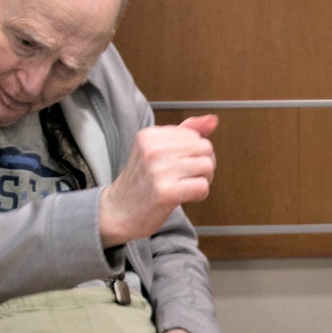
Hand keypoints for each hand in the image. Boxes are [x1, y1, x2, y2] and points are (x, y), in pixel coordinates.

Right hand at [99, 115, 217, 246]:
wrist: (119, 212)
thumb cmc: (142, 182)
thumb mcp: (157, 149)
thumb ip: (185, 132)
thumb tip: (212, 120)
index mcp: (150, 135)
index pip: (195, 135)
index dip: (195, 152)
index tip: (179, 164)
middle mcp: (153, 149)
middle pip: (205, 149)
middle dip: (203, 165)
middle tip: (185, 177)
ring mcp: (159, 170)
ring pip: (207, 166)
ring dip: (203, 180)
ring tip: (184, 186)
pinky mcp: (166, 192)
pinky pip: (202, 186)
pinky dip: (199, 194)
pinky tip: (184, 197)